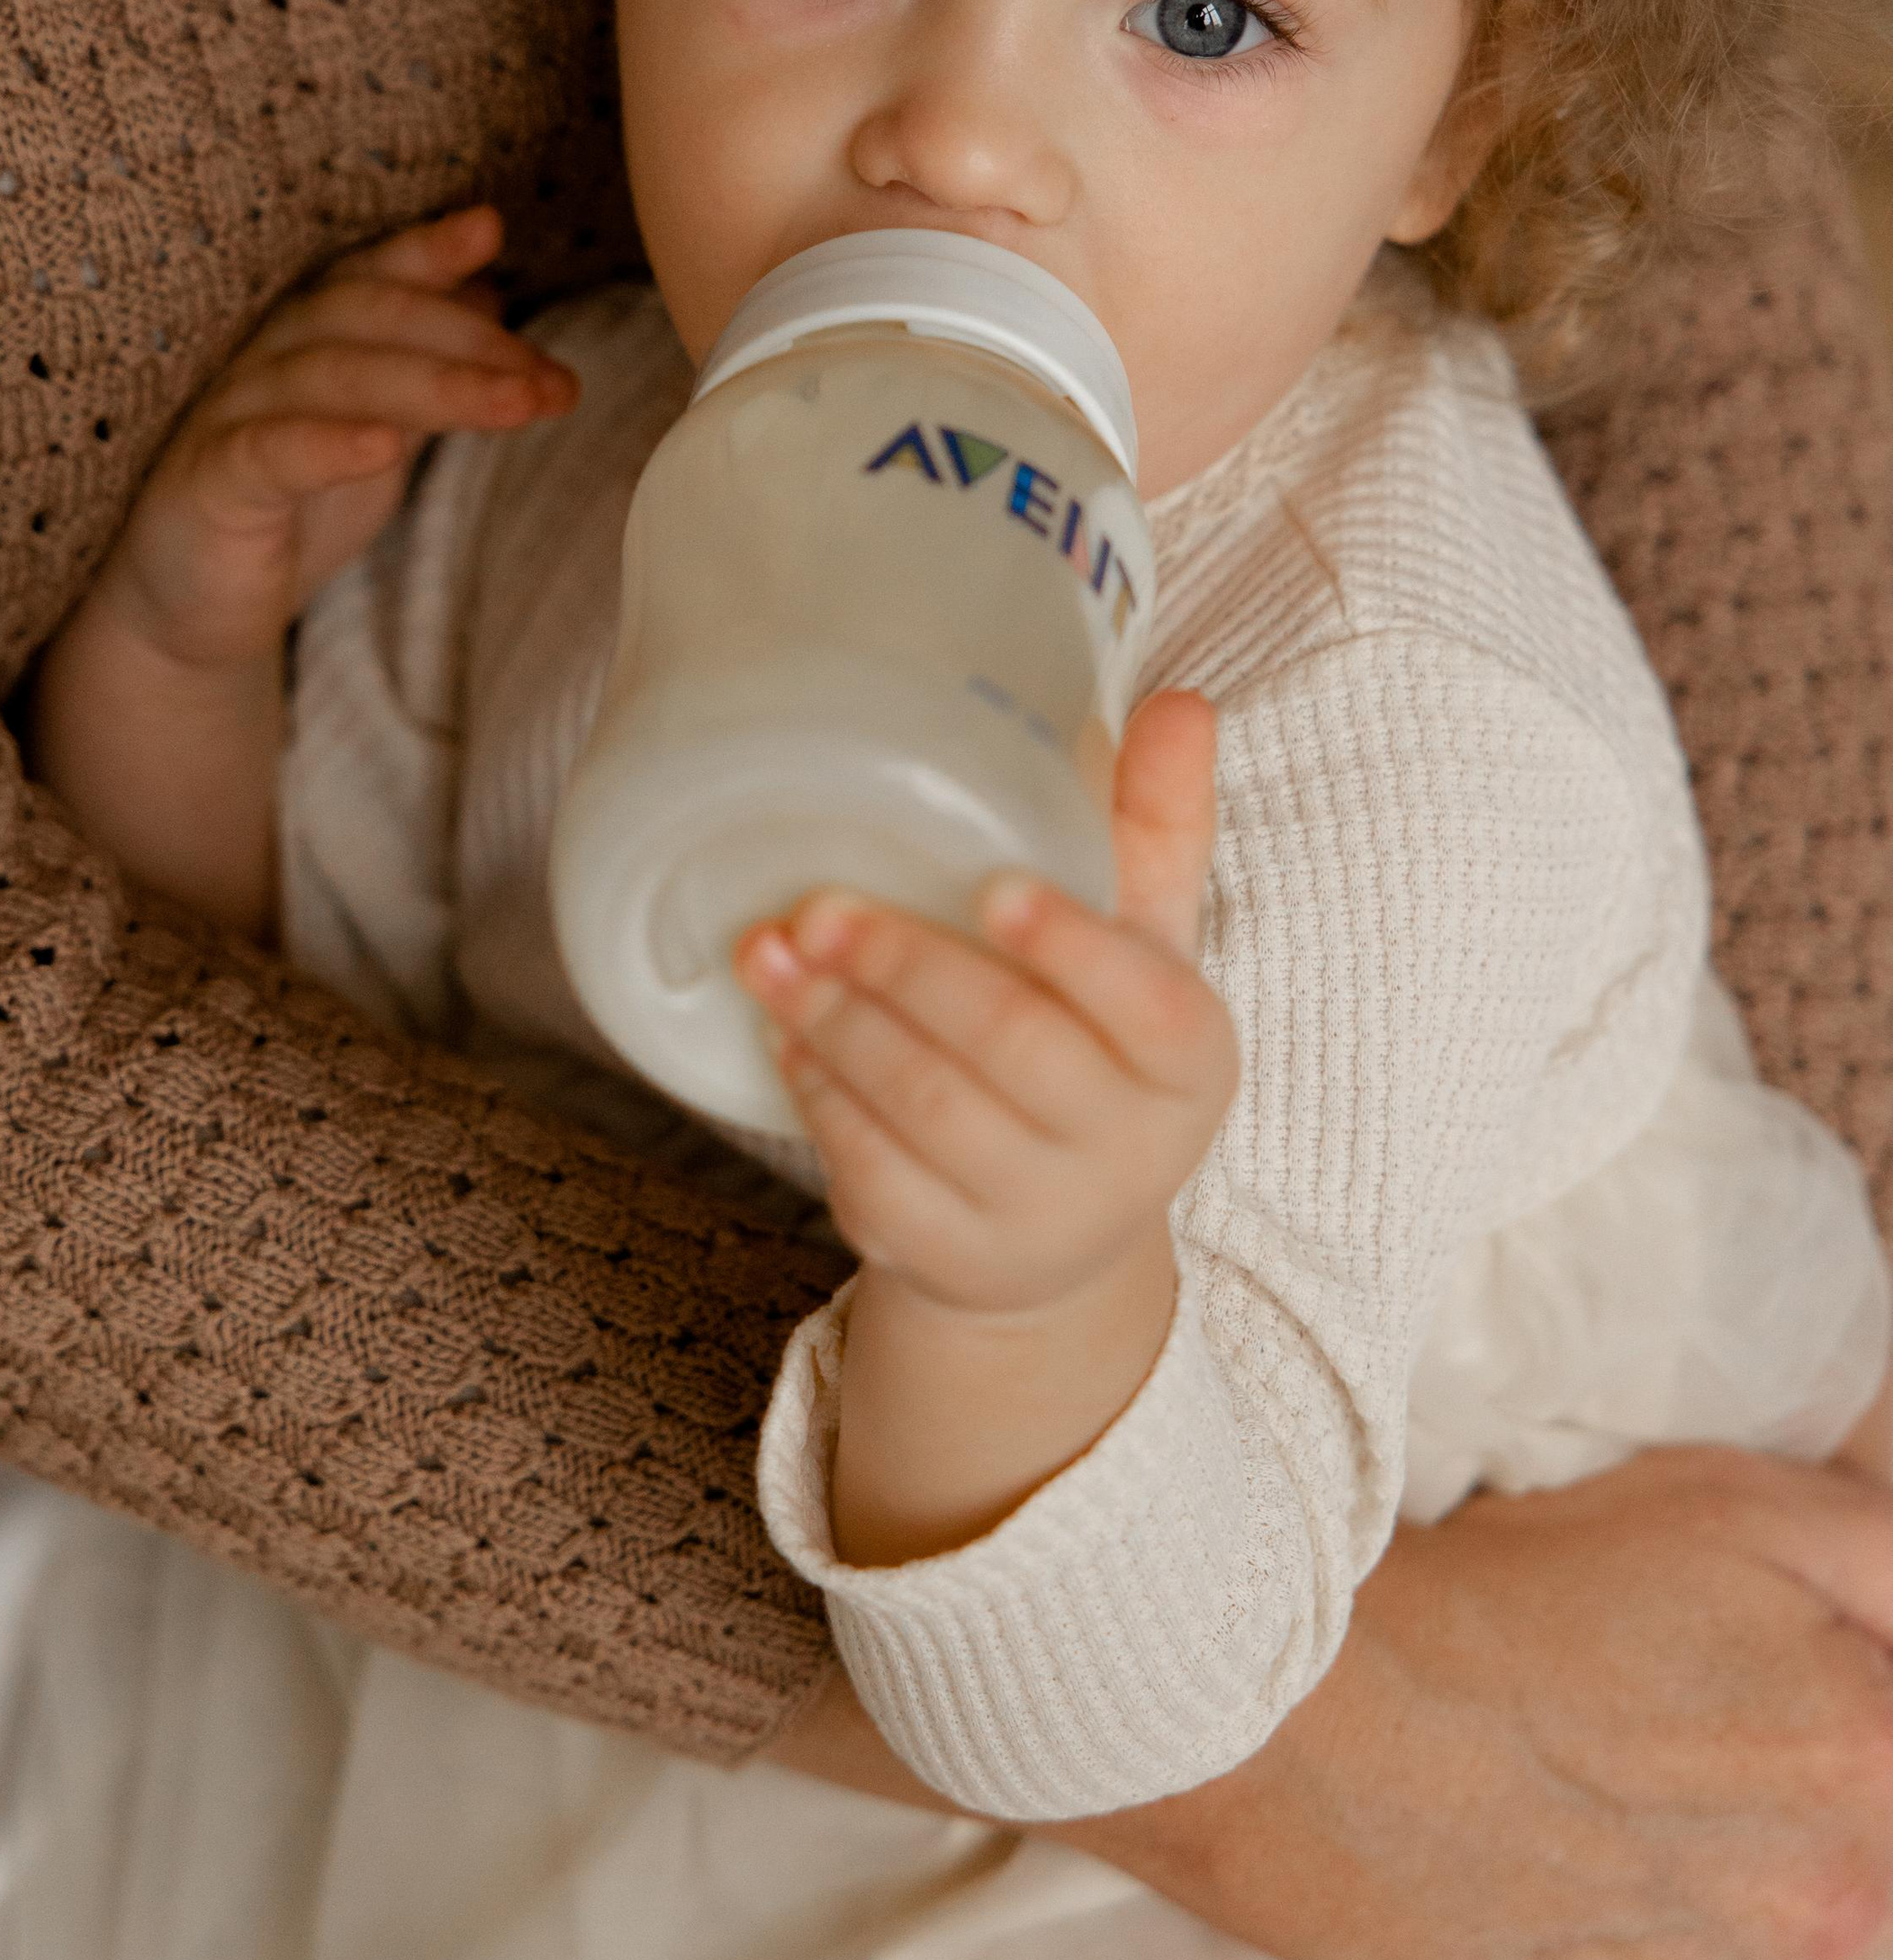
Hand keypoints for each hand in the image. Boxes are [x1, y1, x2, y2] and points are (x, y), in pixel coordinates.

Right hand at [85, 202, 575, 676]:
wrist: (193, 609)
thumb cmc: (289, 510)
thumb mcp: (373, 428)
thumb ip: (422, 366)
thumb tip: (491, 296)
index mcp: (306, 337)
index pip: (369, 277)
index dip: (426, 250)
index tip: (489, 229)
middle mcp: (267, 358)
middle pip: (367, 319)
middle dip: (469, 344)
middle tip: (551, 382)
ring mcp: (231, 415)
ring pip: (334, 375)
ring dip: (435, 386)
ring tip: (515, 406)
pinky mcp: (210, 484)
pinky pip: (269, 451)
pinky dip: (329, 443)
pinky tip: (386, 446)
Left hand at [735, 693, 1236, 1562]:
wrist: (1061, 1235)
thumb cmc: (1100, 1049)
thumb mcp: (1145, 947)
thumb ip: (1156, 826)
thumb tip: (1177, 703)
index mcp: (1189, 1060)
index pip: (1145, 1006)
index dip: (1071, 946)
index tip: (992, 887)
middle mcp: (1128, 1152)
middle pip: (1012, 1050)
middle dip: (906, 969)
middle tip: (819, 907)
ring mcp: (1036, 1217)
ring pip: (923, 1110)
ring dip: (835, 1021)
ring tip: (771, 952)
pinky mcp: (945, 1256)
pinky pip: (869, 1171)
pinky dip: (818, 1094)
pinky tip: (787, 1033)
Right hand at [1100, 1448, 1892, 1959]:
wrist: (1308, 1725)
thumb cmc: (1493, 1609)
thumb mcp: (1723, 1504)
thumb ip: (1878, 1561)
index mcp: (1868, 1757)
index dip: (1826, 1739)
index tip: (1748, 1723)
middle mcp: (1827, 1912)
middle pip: (1869, 1898)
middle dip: (1797, 1845)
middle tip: (1670, 1785)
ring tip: (1637, 1880)